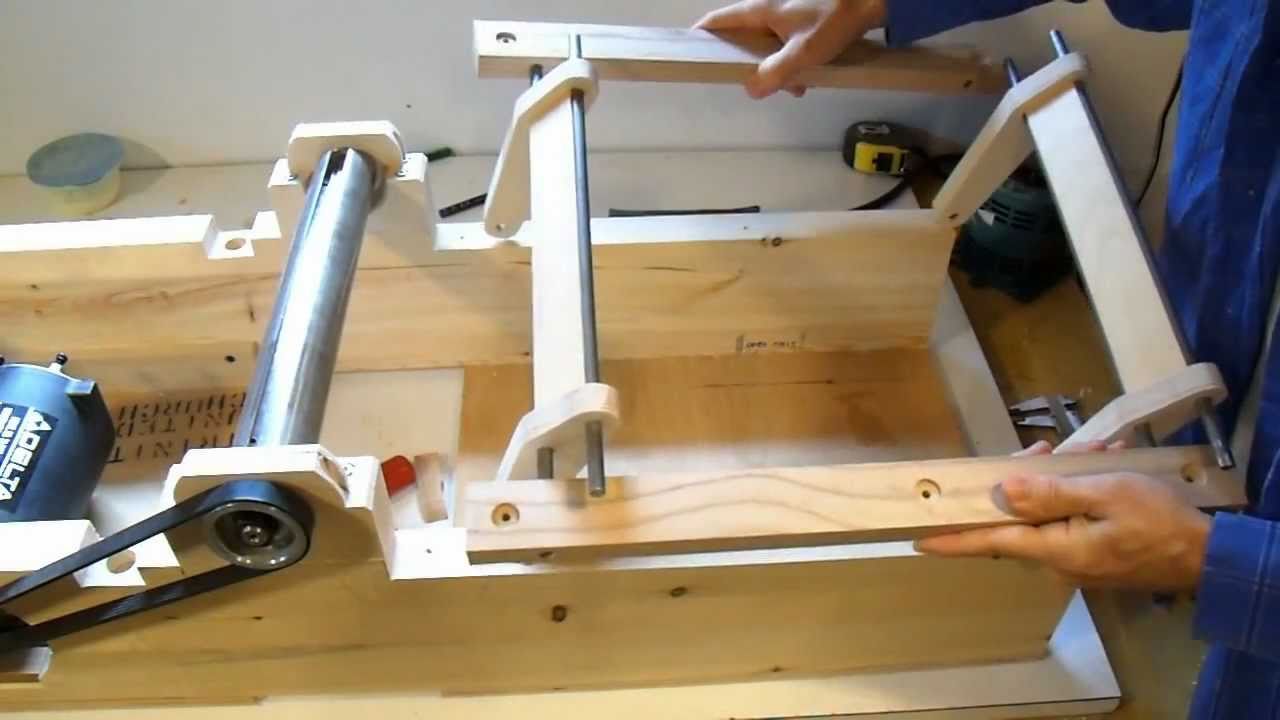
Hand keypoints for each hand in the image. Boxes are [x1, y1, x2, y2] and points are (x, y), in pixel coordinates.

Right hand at [694, 0, 886, 97]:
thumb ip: (775, 73)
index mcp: (761, 11)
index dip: (701, 35)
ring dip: (775, 69)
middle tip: (759, 85)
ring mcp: (786, 15)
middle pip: (743, 39)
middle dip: (748, 65)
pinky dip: (791, 63)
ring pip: (767, 46)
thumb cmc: (834, 21)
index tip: (690, 52)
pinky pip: (785, 46)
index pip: (719, 20)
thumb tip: (750, 90)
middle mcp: (769, 9)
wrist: (871, 2)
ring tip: (794, 87)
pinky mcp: (803, 22)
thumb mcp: (803, 53)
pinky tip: (807, 77)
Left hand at [915, 440, 1211, 590]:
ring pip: (1046, 512)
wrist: (1207, 555)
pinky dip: (1079, 492)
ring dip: (1059, 480)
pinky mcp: (1092, 554)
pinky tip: (1099, 465)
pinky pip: (1069, 518)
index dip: (952, 539)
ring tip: (1088, 452)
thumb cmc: (1156, 521)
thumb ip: (1050, 494)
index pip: (990, 542)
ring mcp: (1075, 560)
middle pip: (1019, 518)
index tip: (917, 538)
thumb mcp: (1104, 494)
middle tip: (1044, 448)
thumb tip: (1002, 492)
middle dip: (1024, 479)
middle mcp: (1057, 560)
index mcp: (1053, 548)